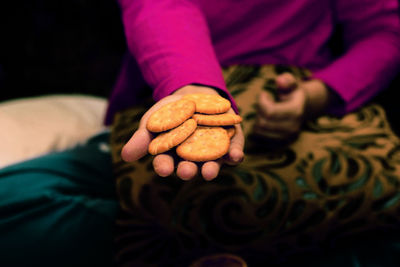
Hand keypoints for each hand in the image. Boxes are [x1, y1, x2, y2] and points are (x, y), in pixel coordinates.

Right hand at [121, 85, 244, 180]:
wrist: (195, 96)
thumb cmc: (170, 112)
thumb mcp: (154, 120)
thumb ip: (142, 137)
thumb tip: (125, 156)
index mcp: (172, 155)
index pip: (166, 163)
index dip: (164, 166)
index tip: (163, 168)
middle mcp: (192, 159)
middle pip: (190, 167)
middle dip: (188, 170)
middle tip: (186, 172)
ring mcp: (212, 152)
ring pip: (211, 164)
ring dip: (211, 168)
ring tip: (209, 171)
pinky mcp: (230, 144)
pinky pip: (233, 152)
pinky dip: (235, 155)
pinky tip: (235, 156)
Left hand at [254, 72, 331, 138]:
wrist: (302, 108)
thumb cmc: (292, 92)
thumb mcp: (291, 83)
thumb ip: (287, 80)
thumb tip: (279, 80)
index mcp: (295, 111)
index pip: (270, 111)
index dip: (261, 102)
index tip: (264, 94)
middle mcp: (292, 127)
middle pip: (263, 122)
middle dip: (258, 111)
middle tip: (263, 103)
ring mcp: (287, 137)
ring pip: (260, 130)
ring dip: (257, 119)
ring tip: (264, 111)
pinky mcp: (281, 143)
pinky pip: (260, 137)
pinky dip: (258, 128)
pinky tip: (264, 120)